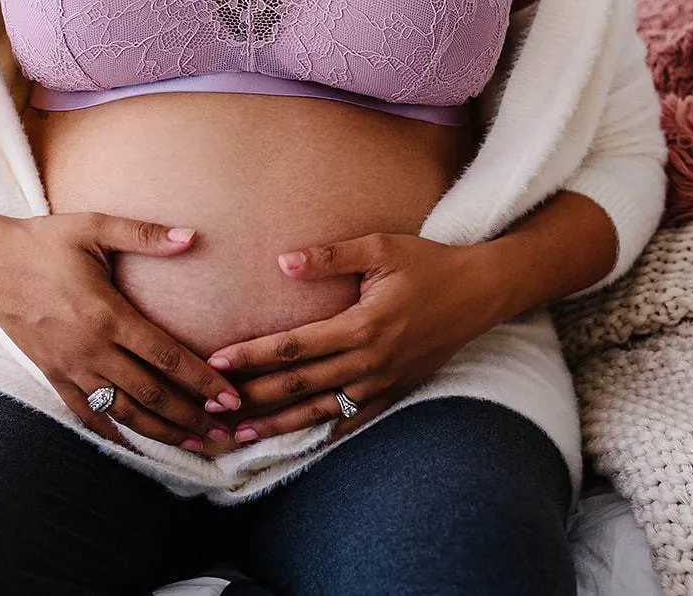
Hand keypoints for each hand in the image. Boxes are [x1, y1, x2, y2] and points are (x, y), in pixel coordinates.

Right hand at [0, 211, 243, 454]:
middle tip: (225, 431)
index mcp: (107, 314)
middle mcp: (91, 348)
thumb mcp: (93, 226)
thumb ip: (144, 234)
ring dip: (161, 432)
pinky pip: (87, 414)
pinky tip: (138, 445)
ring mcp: (70, 367)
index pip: (166, 356)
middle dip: (191, 416)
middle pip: (151, 394)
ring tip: (194, 444)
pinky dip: (115, 433)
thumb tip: (192, 236)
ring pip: (123, 412)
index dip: (202, 380)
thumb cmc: (43, 241)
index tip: (230, 396)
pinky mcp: (52, 375)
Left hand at [204, 232, 511, 447]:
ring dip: (278, 425)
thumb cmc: (429, 263)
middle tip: (211, 408)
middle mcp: (371, 361)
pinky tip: (293, 445)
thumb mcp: (381, 247)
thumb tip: (283, 262)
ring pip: (321, 411)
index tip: (218, 362)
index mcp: (363, 325)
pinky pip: (352, 420)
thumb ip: (331, 256)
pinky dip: (320, 433)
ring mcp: (384, 383)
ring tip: (239, 438)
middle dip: (253, 398)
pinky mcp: (394, 392)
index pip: (295, 347)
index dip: (253, 355)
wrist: (481, 292)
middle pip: (300, 386)